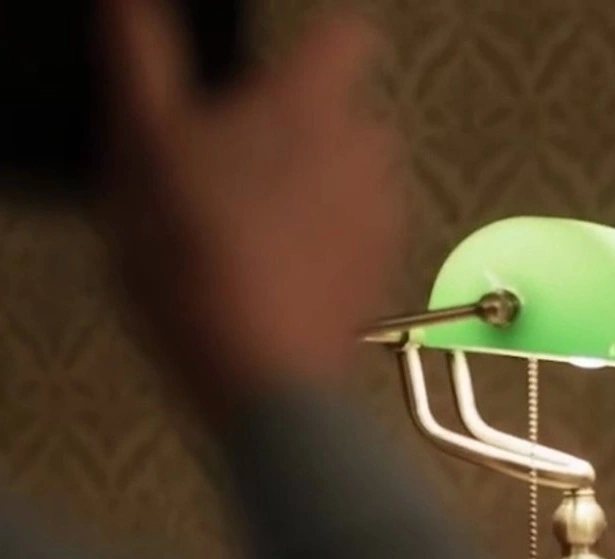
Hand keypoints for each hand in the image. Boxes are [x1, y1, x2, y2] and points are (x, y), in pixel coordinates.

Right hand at [96, 0, 403, 422]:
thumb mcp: (142, 145)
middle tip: (243, 154)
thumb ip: (142, 61)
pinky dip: (334, 231)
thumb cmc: (199, 258)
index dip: (315, 41)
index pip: (345, 35)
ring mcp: (383, 209)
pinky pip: (364, 226)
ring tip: (257, 214)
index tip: (280, 63)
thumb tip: (130, 8)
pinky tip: (282, 259)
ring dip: (322, 178)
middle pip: (349, 107)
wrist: (260, 370)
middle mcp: (364, 149)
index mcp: (308, 104)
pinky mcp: (387, 264)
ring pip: (359, 169)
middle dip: (306, 121)